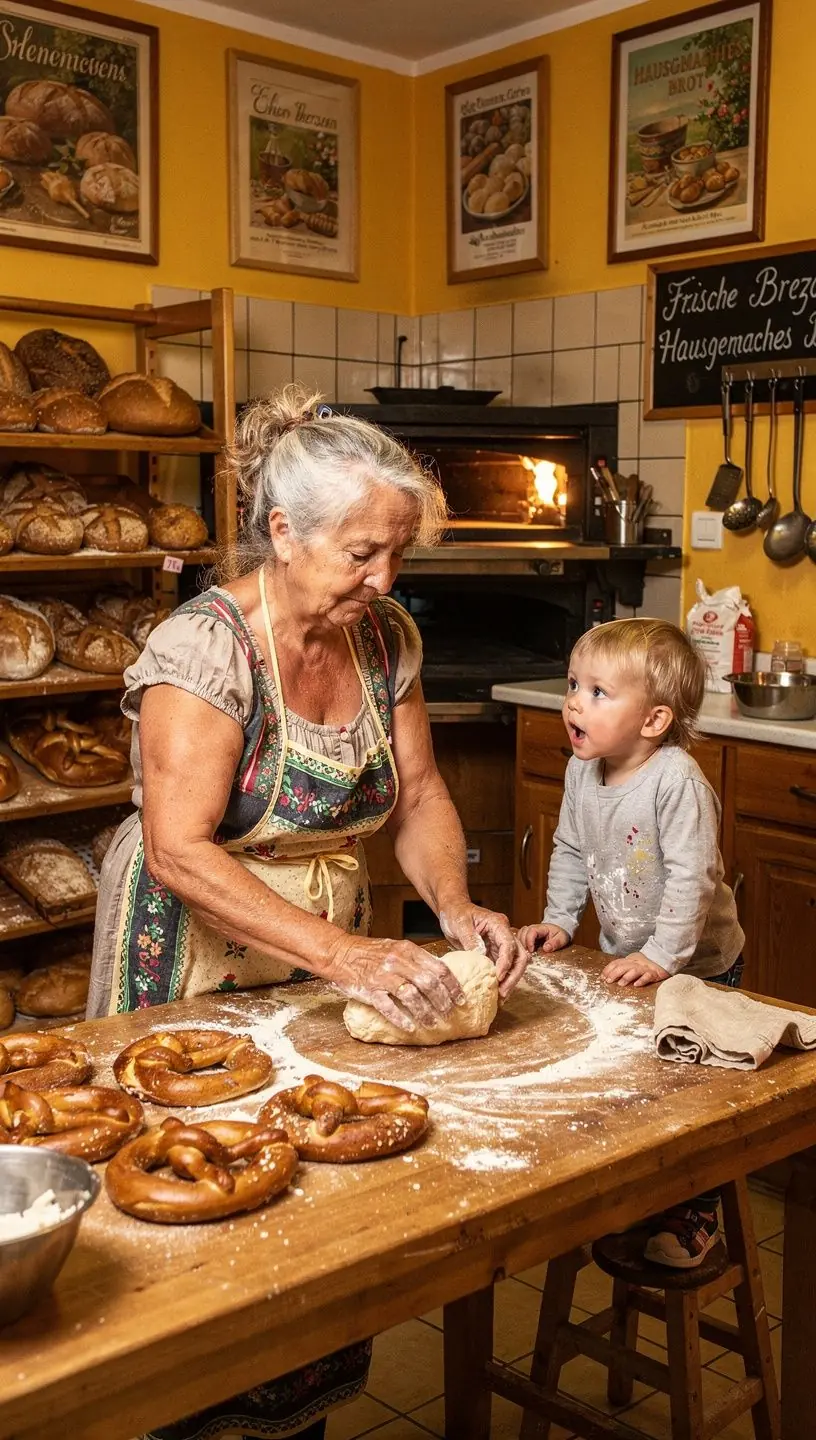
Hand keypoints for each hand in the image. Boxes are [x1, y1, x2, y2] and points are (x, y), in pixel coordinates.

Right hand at [325, 934, 464, 1032]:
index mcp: (408, 950)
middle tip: (450, 1014)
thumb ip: (416, 959)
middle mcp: (398, 962)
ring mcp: (383, 976)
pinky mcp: (369, 990)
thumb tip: (440, 975)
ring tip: (432, 1024)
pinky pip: (388, 1007)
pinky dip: (401, 1019)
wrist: (340, 953)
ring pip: (412, 996)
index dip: (453, 986)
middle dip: (443, 1001)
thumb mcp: (396, 947)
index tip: (461, 999)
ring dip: (425, 1013)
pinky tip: (410, 1028)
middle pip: (429, 984)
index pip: (439, 968)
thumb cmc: (370, 952)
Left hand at [439, 901, 527, 998]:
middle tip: (503, 992)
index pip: (509, 945)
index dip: (506, 962)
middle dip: (513, 976)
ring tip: (501, 997)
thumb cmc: (456, 912)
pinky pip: (503, 968)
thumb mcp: (461, 923)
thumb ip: (471, 938)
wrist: (452, 911)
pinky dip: (502, 981)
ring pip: (514, 964)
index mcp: (498, 924)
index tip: (499, 977)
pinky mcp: (494, 953)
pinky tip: (497, 993)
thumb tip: (481, 955)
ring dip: (510, 981)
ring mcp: (500, 945)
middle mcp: (503, 934)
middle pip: (519, 956)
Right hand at [517, 923, 569, 954]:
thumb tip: (546, 948)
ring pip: (519, 934)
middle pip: (523, 932)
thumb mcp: (562, 938)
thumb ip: (555, 943)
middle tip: (527, 953)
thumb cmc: (560, 934)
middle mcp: (533, 928)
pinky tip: (522, 951)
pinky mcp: (527, 935)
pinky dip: (519, 944)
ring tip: (524, 953)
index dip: (529, 940)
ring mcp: (529, 931)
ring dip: (520, 943)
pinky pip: (519, 937)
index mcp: (542, 928)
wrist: (558, 932)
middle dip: (523, 943)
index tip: (531, 950)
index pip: (532, 931)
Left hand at [601, 952, 670, 986]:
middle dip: (614, 974)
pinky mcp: (654, 973)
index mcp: (630, 960)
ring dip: (626, 977)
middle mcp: (636, 963)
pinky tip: (637, 984)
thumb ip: (623, 967)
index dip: (609, 969)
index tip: (602, 977)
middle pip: (623, 967)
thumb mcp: (632, 962)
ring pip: (634, 971)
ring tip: (621, 984)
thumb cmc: (646, 963)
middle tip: (608, 981)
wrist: (663, 958)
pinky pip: (647, 976)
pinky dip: (642, 980)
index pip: (617, 963)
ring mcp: (645, 968)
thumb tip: (608, 975)